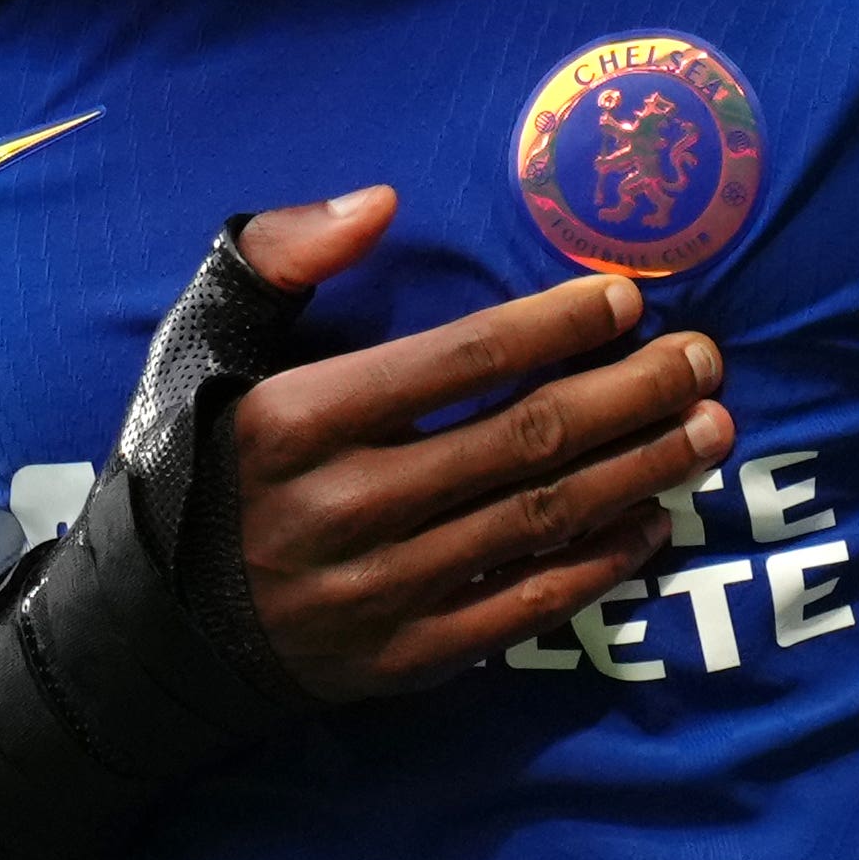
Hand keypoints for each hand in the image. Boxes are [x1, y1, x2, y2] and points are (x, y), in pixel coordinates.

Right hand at [202, 189, 727, 692]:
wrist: (150, 633)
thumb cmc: (193, 464)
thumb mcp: (198, 345)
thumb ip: (278, 259)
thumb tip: (378, 201)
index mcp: (295, 419)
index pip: (456, 361)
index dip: (553, 325)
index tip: (627, 296)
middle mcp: (344, 506)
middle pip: (523, 440)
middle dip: (631, 393)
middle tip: (704, 360)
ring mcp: (380, 591)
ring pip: (541, 521)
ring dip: (640, 470)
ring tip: (708, 429)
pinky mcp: (406, 659)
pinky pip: (526, 605)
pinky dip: (600, 564)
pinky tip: (652, 521)